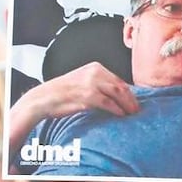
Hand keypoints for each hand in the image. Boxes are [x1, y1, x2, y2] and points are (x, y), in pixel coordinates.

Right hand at [8, 62, 138, 157]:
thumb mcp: (83, 81)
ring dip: (127, 105)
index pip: (119, 80)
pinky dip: (117, 110)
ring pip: (118, 93)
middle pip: (121, 86)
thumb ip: (100, 84)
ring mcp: (91, 83)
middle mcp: (94, 72)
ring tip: (132, 114)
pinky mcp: (87, 95)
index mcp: (95, 67)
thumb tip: (119, 95)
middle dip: (131, 99)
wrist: (43, 98)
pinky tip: (121, 115)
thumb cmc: (63, 93)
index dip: (129, 92)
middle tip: (137, 110)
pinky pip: (108, 103)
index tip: (134, 102)